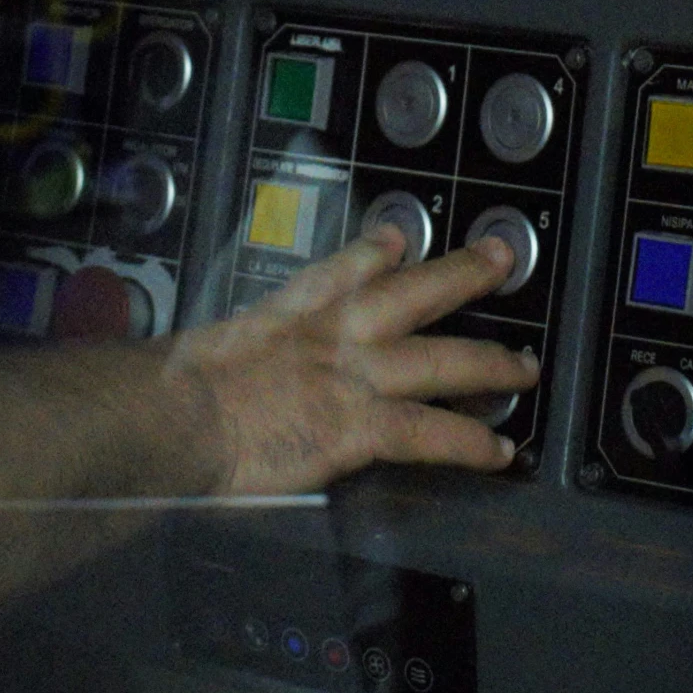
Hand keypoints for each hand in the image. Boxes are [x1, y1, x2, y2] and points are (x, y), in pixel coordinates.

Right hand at [169, 229, 539, 494]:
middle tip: (499, 258)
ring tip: (527, 367)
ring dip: (489, 362)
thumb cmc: (166, 393)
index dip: (374, 254)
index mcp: (282, 317)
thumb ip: (213, 367)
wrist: (174, 414)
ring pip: (438, 359)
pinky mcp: (358, 426)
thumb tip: (195, 391)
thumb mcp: (191, 359)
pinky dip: (469, 443)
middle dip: (459, 275)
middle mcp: (328, 335)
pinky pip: (429, 433)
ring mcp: (350, 376)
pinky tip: (499, 453)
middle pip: (409, 294)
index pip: (337, 273)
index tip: (397, 239)